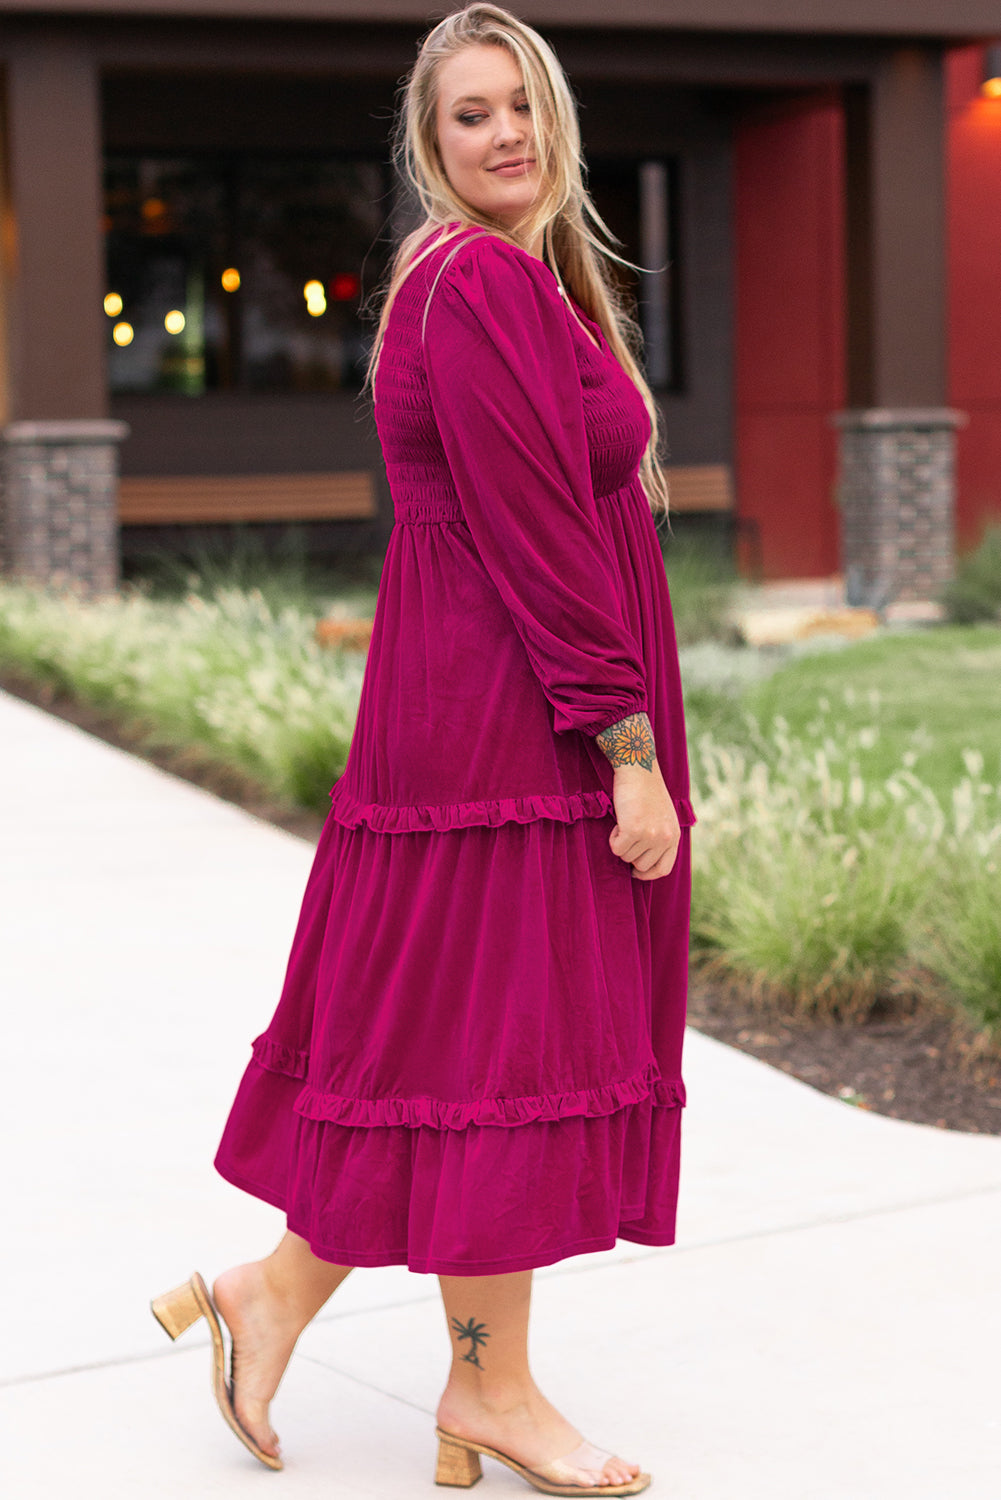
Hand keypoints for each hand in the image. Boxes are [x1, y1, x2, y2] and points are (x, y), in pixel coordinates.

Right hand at [609, 760, 680, 880]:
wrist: (639, 770)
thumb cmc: (648, 791)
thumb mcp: (664, 817)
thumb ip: (660, 837)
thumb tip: (643, 862)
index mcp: (674, 837)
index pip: (664, 869)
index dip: (647, 874)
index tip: (635, 872)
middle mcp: (664, 839)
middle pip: (641, 866)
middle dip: (630, 854)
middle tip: (627, 836)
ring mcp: (649, 836)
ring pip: (626, 857)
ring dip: (620, 843)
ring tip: (625, 822)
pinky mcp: (633, 830)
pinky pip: (616, 848)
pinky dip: (613, 838)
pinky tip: (618, 821)